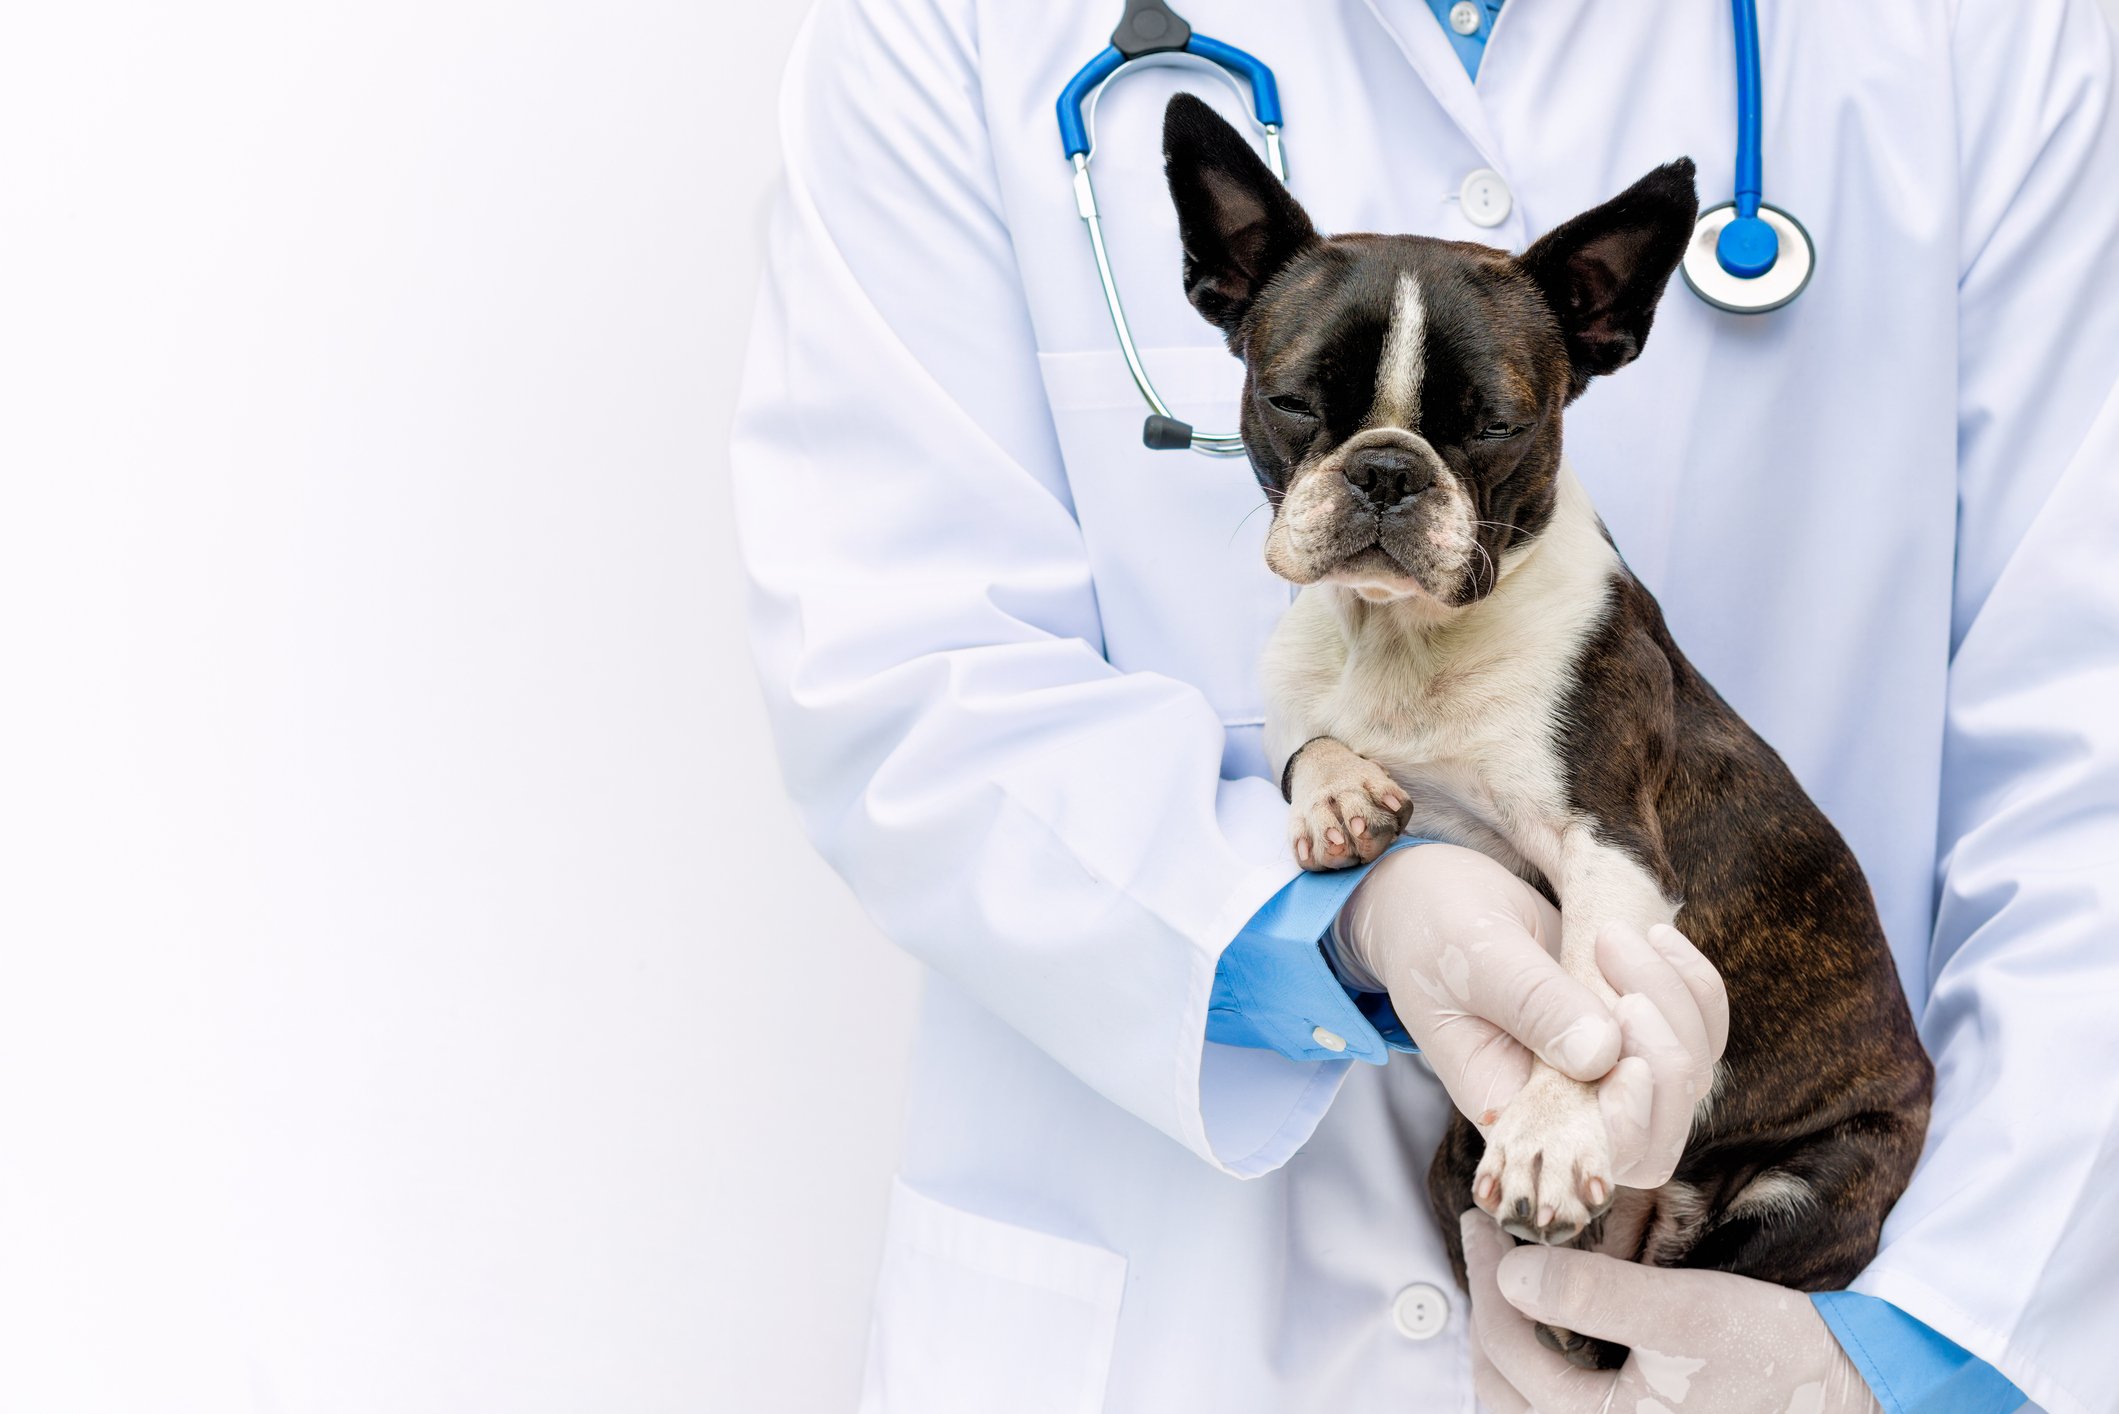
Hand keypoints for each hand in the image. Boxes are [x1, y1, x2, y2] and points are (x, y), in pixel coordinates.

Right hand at [1334, 844, 1726, 1185]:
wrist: (1439, 896)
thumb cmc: (1436, 932)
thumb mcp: (1473, 960)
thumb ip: (1533, 1005)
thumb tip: (1605, 1056)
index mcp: (1512, 1110)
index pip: (1590, 1157)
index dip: (1627, 1127)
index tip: (1629, 1065)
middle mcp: (1565, 1103)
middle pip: (1656, 1131)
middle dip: (1664, 1057)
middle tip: (1620, 978)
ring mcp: (1605, 1067)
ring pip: (1686, 1075)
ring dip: (1676, 1004)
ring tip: (1617, 937)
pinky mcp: (1632, 1026)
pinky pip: (1696, 1029)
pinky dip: (1693, 986)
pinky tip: (1656, 937)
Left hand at [1460, 1212, 1881, 1413]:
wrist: (1848, 1392)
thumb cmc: (1774, 1354)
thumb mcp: (1686, 1312)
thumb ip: (1595, 1295)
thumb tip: (1511, 1273)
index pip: (1506, 1350)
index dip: (1485, 1277)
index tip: (1480, 1219)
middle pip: (1499, 1387)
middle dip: (1485, 1312)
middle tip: (1486, 1245)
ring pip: (1520, 1405)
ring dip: (1505, 1343)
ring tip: (1508, 1282)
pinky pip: (1555, 1410)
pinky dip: (1537, 1367)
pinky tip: (1548, 1321)